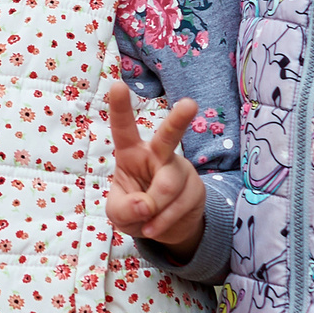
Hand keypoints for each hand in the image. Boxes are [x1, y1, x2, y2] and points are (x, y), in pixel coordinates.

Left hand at [104, 82, 206, 251]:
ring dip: (154, 211)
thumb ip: (124, 208)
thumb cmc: (136, 210)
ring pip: (168, 186)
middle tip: (189, 104)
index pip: (124, 128)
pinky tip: (154, 227)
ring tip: (146, 223)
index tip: (117, 84)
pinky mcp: (196, 188)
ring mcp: (180, 169)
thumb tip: (145, 206)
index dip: (120, 107)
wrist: (167, 228)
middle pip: (168, 136)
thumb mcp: (118, 213)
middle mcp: (158, 154)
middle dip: (179, 120)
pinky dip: (163, 222)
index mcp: (132, 153)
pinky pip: (179, 206)